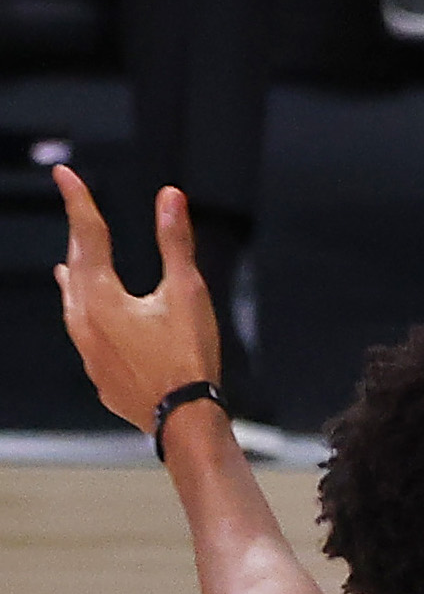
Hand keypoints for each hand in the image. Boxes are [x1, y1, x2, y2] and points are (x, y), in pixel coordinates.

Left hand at [51, 166, 221, 432]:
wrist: (183, 418)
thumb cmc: (187, 356)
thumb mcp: (187, 292)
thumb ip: (175, 243)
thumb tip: (169, 198)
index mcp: (101, 297)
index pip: (87, 236)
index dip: (79, 202)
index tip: (65, 175)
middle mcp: (83, 322)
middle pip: (76, 268)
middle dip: (77, 238)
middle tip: (77, 212)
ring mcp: (87, 351)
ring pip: (72, 304)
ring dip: (73, 279)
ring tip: (65, 264)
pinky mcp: (99, 374)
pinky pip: (83, 335)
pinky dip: (85, 315)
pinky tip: (90, 320)